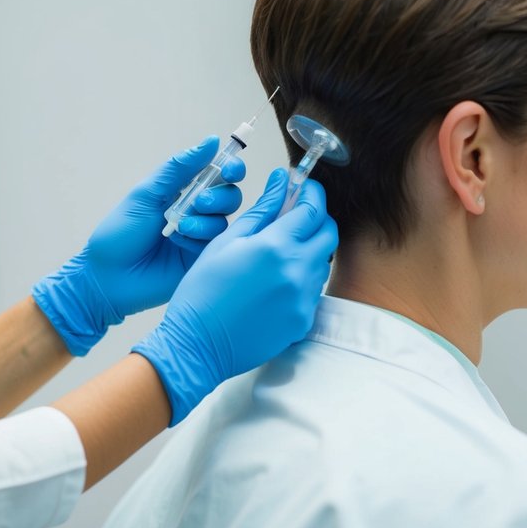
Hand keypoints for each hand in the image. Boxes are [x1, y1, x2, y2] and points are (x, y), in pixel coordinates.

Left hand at [32, 137, 245, 355]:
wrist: (106, 277)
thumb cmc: (119, 233)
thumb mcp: (147, 194)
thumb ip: (179, 168)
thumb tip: (211, 141)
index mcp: (182, 192)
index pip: (218, 175)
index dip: (230, 169)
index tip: (229, 168)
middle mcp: (196, 213)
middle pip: (230, 196)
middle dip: (220, 195)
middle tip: (200, 201)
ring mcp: (200, 238)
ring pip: (224, 221)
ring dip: (206, 219)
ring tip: (180, 227)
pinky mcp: (201, 260)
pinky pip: (216, 245)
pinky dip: (201, 239)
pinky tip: (180, 244)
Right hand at [131, 169, 338, 424]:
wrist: (197, 346)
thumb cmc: (202, 291)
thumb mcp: (226, 242)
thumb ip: (261, 209)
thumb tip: (282, 181)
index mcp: (275, 247)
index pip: (312, 209)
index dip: (311, 193)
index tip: (303, 187)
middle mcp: (297, 272)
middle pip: (329, 233)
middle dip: (316, 219)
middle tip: (294, 216)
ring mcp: (304, 299)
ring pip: (323, 262)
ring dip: (308, 250)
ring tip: (277, 254)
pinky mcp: (304, 321)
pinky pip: (313, 290)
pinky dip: (301, 278)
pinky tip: (274, 282)